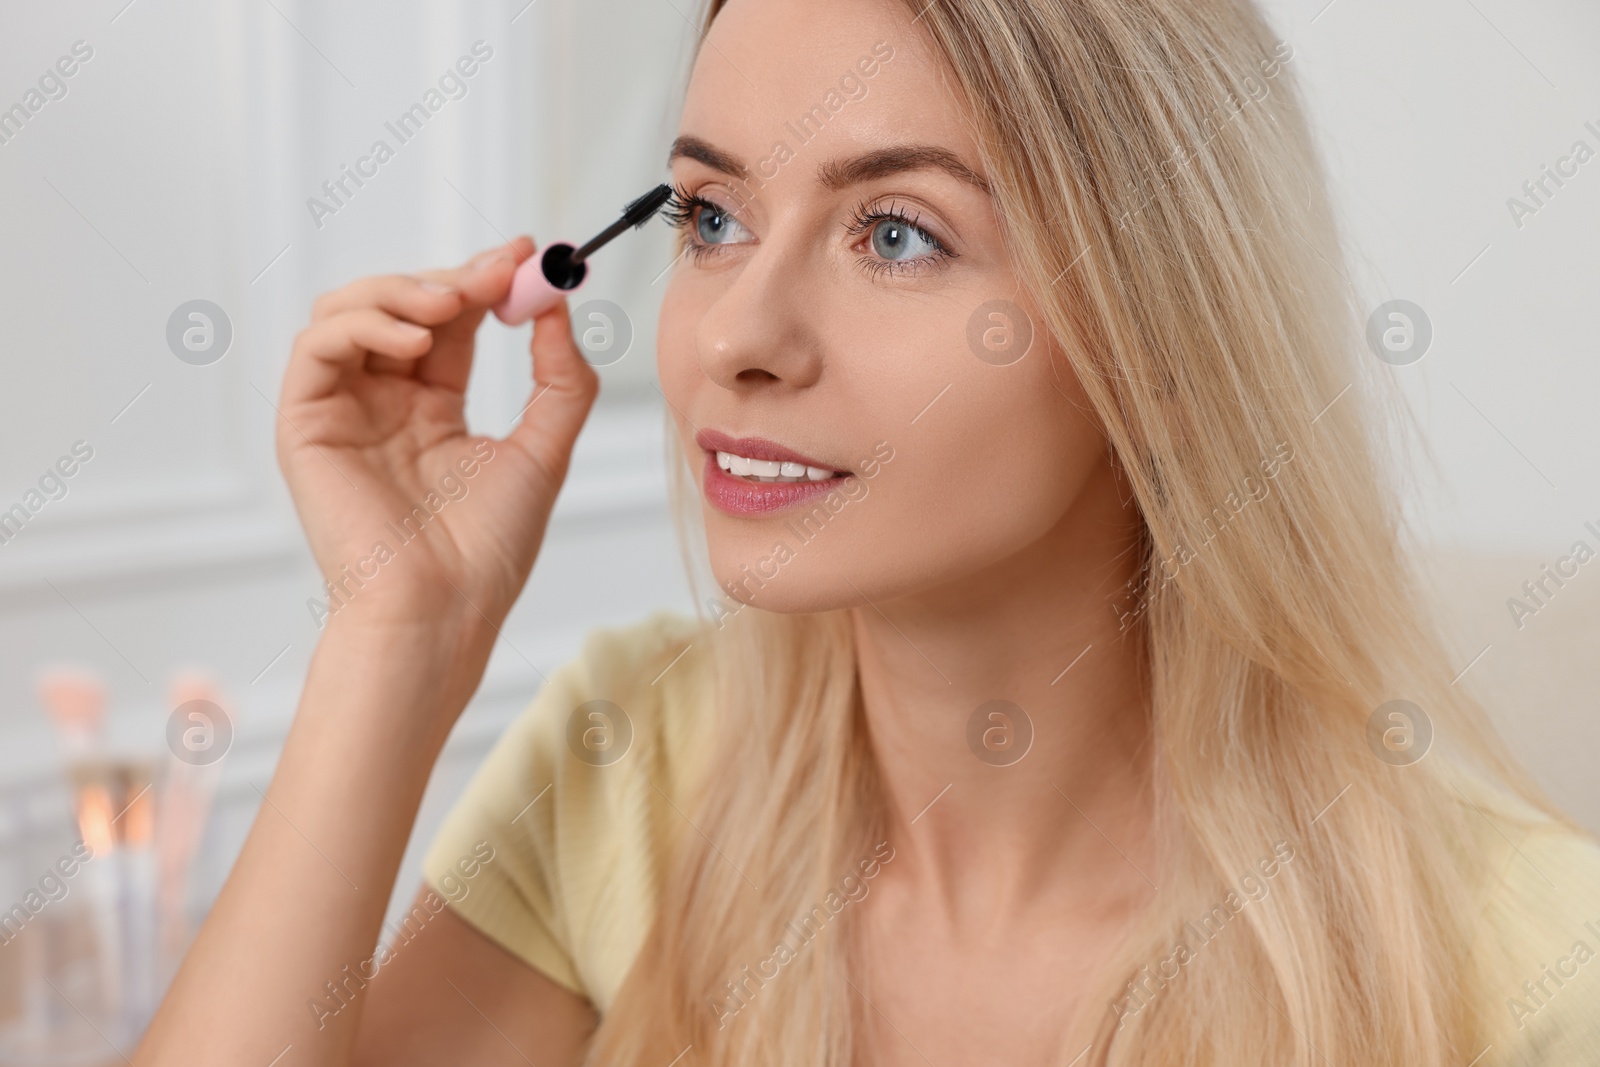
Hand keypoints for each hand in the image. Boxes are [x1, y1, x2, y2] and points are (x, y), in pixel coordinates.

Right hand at [277, 237, 597, 643]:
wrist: (442, 610)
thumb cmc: (487, 551)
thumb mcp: (544, 450)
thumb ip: (559, 379)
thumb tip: (558, 307)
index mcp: (432, 409)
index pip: (452, 322)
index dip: (485, 281)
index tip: (528, 255)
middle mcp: (383, 403)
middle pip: (401, 304)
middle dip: (452, 277)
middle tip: (500, 271)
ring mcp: (342, 411)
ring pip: (349, 310)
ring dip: (402, 290)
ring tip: (452, 304)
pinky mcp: (305, 425)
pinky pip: (317, 347)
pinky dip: (362, 324)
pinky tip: (414, 341)